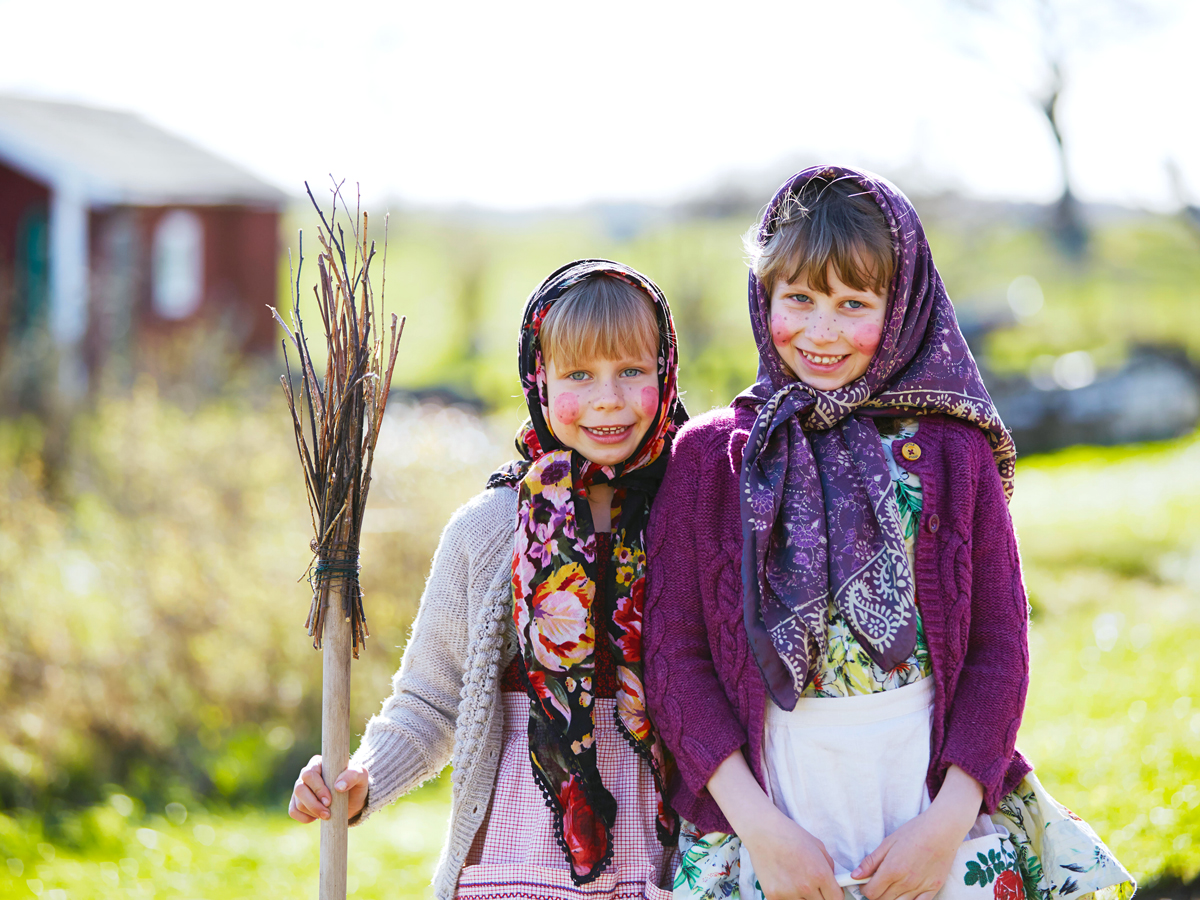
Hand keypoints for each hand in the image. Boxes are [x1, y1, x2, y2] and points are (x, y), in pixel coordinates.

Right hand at [288, 754, 368, 822]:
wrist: (354, 800)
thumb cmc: (356, 784)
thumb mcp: (361, 776)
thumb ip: (353, 775)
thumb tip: (338, 786)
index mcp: (318, 763)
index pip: (309, 774)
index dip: (317, 789)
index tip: (329, 801)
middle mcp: (306, 774)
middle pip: (299, 789)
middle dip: (313, 804)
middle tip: (328, 813)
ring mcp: (300, 788)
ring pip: (297, 802)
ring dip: (312, 812)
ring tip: (327, 815)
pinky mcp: (297, 802)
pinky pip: (293, 811)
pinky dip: (304, 818)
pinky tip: (316, 817)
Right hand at [740, 807, 842, 899]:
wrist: (763, 831)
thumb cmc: (790, 835)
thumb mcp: (818, 846)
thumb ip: (829, 866)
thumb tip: (833, 881)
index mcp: (820, 874)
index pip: (836, 899)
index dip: (835, 895)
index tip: (830, 893)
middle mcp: (806, 886)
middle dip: (820, 896)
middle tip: (811, 885)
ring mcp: (788, 893)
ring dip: (803, 897)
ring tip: (795, 882)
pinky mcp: (773, 896)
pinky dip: (787, 896)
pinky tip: (783, 883)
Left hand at [853, 766, 982, 899]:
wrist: (941, 830)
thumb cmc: (913, 832)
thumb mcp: (888, 842)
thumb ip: (871, 861)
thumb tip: (855, 876)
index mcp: (891, 870)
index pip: (871, 893)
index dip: (865, 890)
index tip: (866, 883)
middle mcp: (905, 883)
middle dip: (877, 894)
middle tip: (878, 883)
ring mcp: (920, 888)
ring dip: (891, 898)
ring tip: (892, 886)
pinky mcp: (934, 889)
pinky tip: (906, 894)